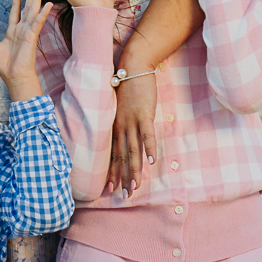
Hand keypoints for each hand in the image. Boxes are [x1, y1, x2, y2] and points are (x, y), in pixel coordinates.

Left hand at [0, 0, 51, 101]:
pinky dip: (43, 13)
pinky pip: (38, 22)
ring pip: (33, 11)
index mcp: (13, 33)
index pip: (15, 14)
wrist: (15, 77)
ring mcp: (28, 32)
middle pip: (27, 8)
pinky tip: (48, 3)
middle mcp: (22, 30)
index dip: (16, 4)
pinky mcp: (32, 36)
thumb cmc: (4, 67)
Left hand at [109, 71, 157, 195]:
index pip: (112, 153)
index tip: (109, 188)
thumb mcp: (120, 108)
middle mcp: (120, 126)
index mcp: (114, 126)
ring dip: (134, 170)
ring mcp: (132, 121)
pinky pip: (147, 135)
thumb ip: (121, 123)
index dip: (111, 171)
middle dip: (123, 177)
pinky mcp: (144, 114)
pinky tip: (152, 162)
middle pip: (122, 156)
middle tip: (124, 195)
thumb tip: (124, 136)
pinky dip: (150, 149)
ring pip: (133, 150)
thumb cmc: (127, 87)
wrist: (132, 66)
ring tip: (135, 186)